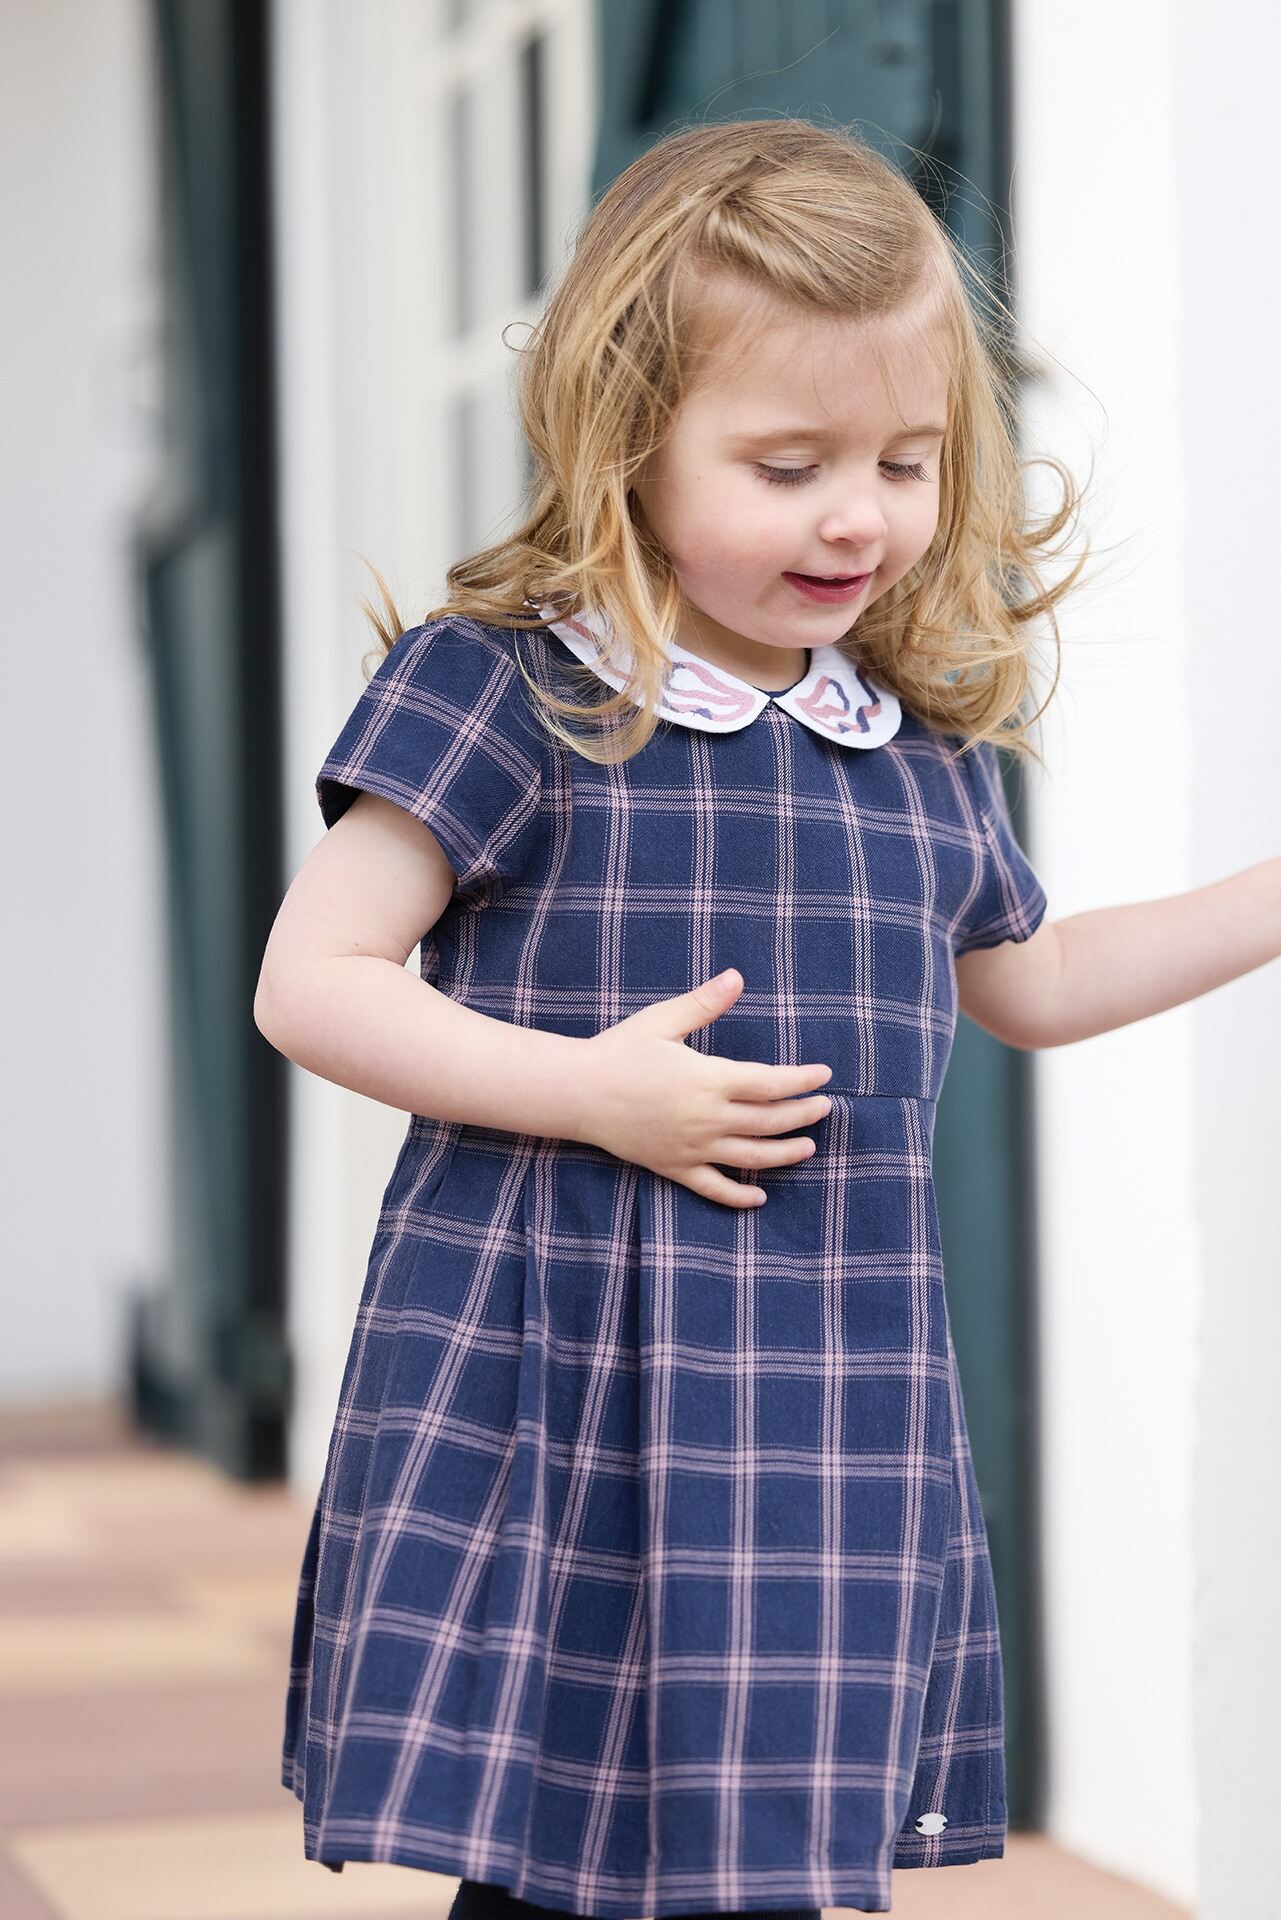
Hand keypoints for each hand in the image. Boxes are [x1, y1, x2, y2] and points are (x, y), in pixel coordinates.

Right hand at [577, 968, 832, 1208]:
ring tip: (808, 1148)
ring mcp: (691, 1147)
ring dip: (784, 1154)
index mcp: (707, 1080)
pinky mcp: (673, 1167)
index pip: (770, 1084)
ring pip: (750, 1157)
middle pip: (768, 1122)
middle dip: (802, 1115)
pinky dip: (739, 1196)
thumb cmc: (620, 1051)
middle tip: (824, 1109)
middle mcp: (705, 1118)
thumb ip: (704, 1003)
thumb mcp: (662, 1021)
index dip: (801, 1081)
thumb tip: (737, 976)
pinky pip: (713, 1189)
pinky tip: (760, 1197)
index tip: (823, 1076)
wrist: (577, 1092)